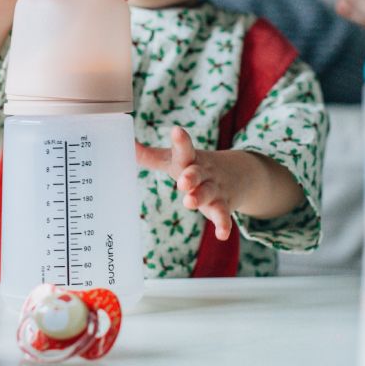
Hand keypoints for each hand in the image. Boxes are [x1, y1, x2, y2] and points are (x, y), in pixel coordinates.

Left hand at [135, 126, 242, 240]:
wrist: (237, 174)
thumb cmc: (194, 167)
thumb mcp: (174, 160)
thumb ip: (150, 156)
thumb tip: (127, 144)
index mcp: (189, 159)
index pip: (184, 149)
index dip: (181, 141)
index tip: (177, 131)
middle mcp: (203, 173)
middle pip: (196, 173)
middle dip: (190, 176)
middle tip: (182, 181)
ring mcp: (214, 189)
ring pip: (208, 193)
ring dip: (199, 197)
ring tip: (189, 202)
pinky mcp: (223, 206)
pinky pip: (224, 216)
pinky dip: (223, 225)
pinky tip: (222, 234)